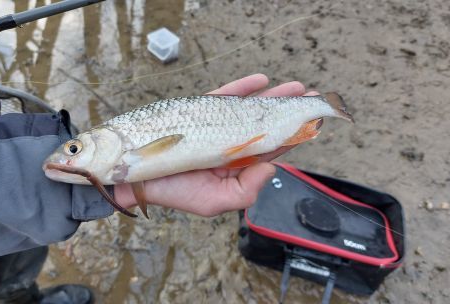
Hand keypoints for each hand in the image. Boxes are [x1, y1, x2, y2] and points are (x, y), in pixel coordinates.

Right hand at [115, 74, 317, 216]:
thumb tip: (271, 168)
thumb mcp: (215, 202)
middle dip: (289, 111)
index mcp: (236, 165)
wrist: (136, 175)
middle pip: (266, 124)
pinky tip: (261, 79)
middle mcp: (230, 143)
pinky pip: (224, 96)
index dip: (293, 135)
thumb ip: (246, 191)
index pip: (270, 148)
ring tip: (297, 86)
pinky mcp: (199, 111)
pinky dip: (242, 87)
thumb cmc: (175, 192)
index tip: (313, 122)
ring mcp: (216, 125)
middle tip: (313, 96)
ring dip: (274, 96)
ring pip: (250, 108)